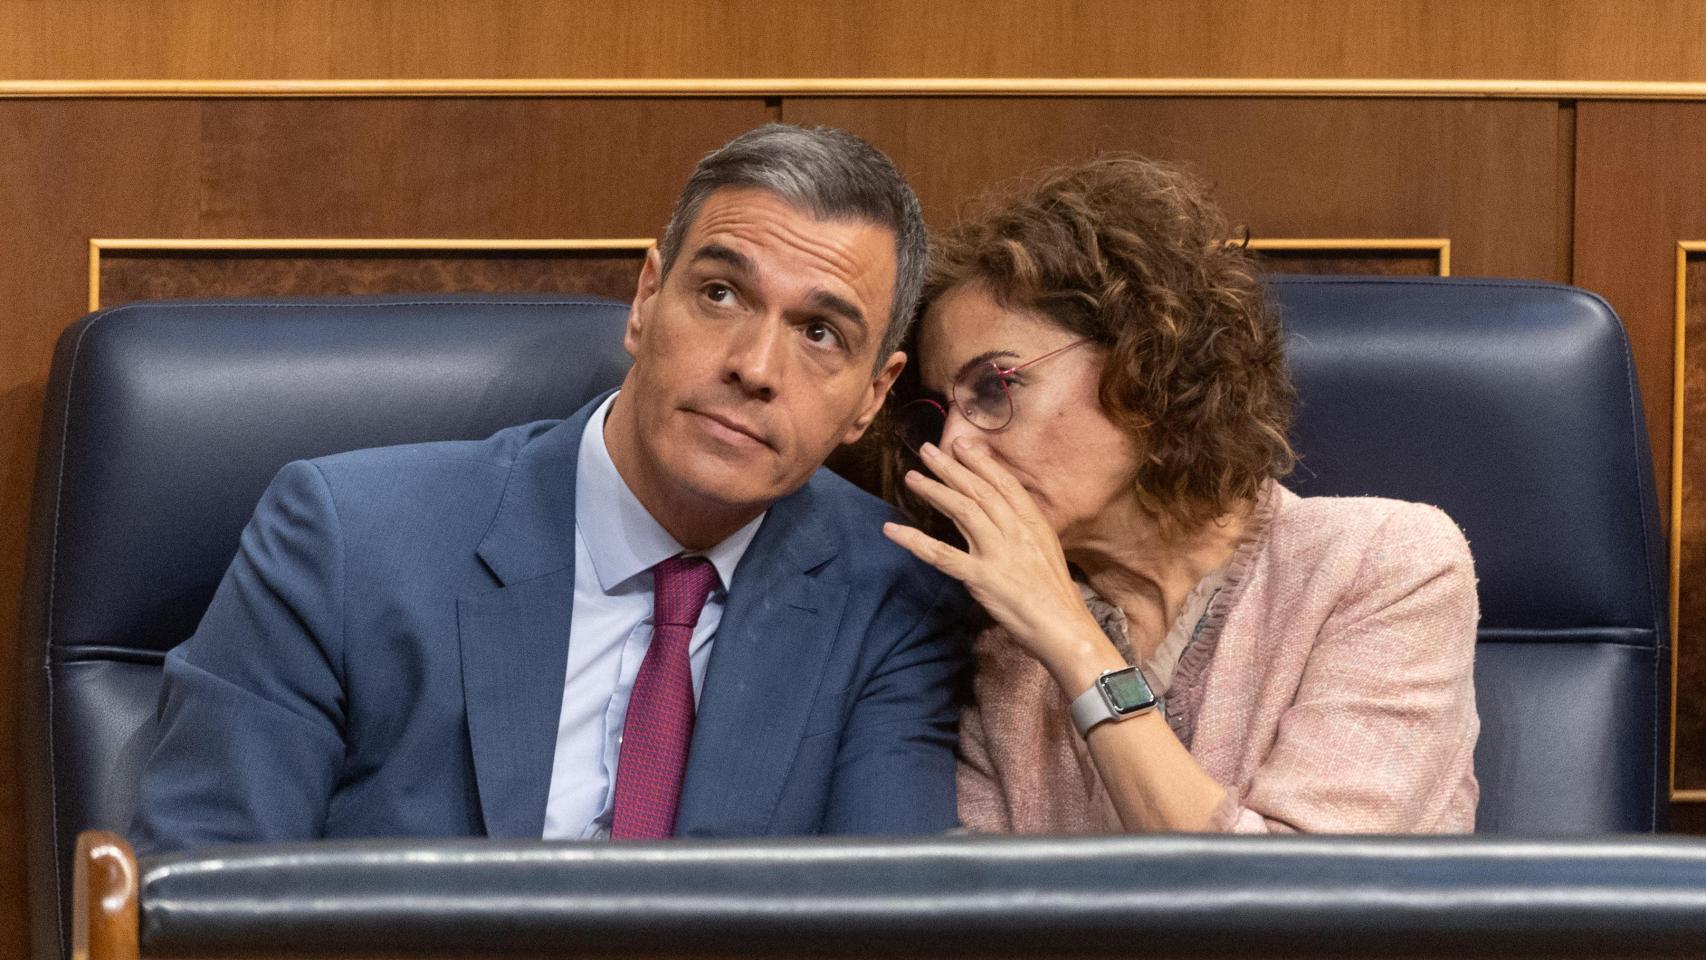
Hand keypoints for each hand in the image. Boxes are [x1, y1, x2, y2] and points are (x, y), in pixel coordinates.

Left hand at [883, 439, 1112, 677]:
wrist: (1066, 629)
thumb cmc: (1056, 596)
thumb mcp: (1046, 552)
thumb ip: (1023, 532)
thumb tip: (1000, 516)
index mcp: (1034, 525)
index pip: (1005, 484)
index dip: (981, 462)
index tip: (961, 444)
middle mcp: (1016, 532)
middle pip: (979, 491)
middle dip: (952, 467)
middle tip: (927, 450)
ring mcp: (999, 554)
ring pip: (962, 511)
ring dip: (934, 491)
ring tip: (912, 477)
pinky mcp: (983, 578)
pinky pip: (942, 555)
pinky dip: (914, 541)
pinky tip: (892, 530)